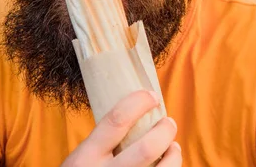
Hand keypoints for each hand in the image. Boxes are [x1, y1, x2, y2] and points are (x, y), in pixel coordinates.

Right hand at [61, 90, 181, 166]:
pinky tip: (167, 165)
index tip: (151, 96)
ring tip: (173, 147)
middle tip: (168, 122)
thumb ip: (103, 143)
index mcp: (86, 156)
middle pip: (146, 148)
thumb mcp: (81, 158)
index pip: (117, 120)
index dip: (139, 102)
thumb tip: (136, 113)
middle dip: (165, 131)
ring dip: (173, 154)